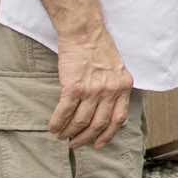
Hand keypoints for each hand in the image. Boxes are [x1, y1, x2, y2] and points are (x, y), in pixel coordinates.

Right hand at [49, 27, 134, 149]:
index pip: (118, 119)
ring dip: (69, 132)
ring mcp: (92, 90)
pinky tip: (53, 127)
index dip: (107, 135)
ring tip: (62, 136)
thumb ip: (115, 88)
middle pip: (98, 124)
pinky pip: (65, 111)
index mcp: (124, 87)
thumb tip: (108, 109)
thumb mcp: (118, 70)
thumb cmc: (99, 49)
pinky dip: (58, 122)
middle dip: (86, 138)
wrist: (85, 33)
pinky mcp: (74, 87)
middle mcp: (110, 91)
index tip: (99, 144)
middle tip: (76, 144)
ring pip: (81, 121)